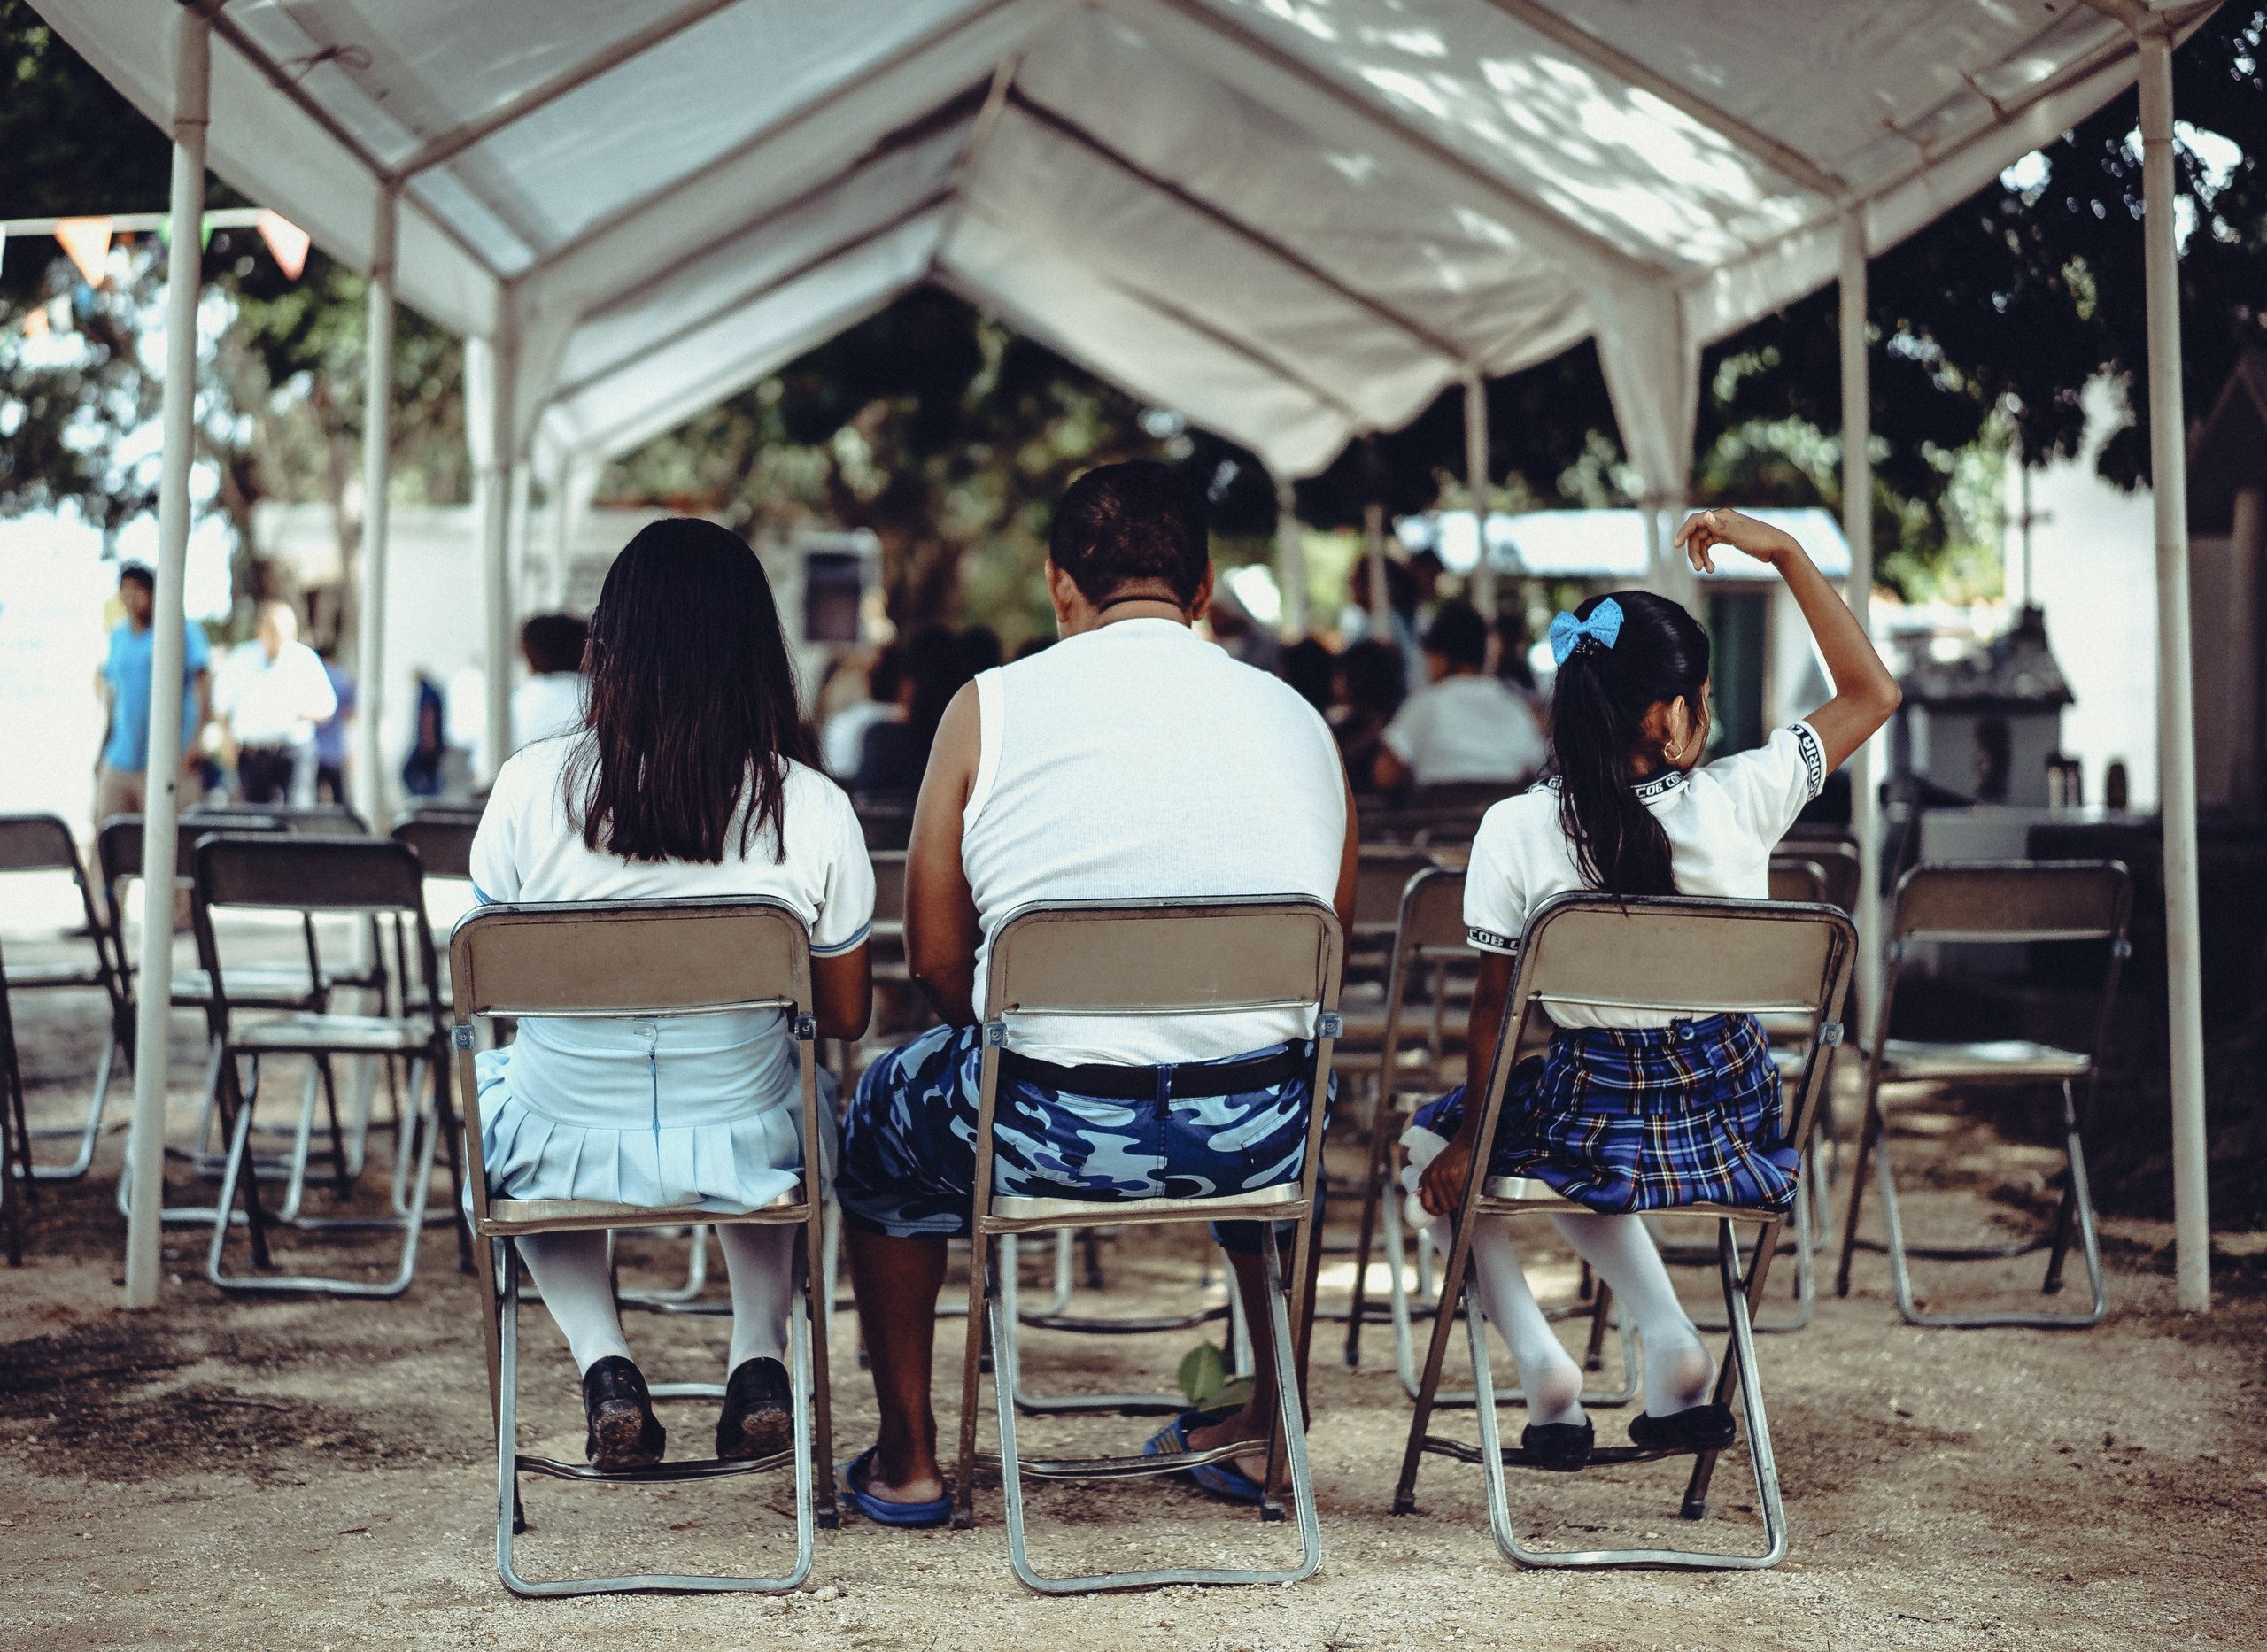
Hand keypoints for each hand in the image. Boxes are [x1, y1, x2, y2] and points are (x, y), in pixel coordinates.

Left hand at [1418, 1134, 1478, 1217]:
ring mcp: (1443, 1177)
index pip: (1426, 1204)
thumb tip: (1419, 1196)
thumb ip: (1428, 1183)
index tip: (1442, 1210)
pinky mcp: (1455, 1175)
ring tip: (1463, 1189)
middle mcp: (1432, 1177)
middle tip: (1457, 1196)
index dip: (1435, 1211)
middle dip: (1452, 1205)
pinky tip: (1467, 1186)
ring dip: (1461, 1200)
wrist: (1466, 1142)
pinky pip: (1461, 1195)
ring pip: (1453, 1203)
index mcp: (1426, 1176)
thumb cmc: (1453, 1157)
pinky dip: (1466, 1195)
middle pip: (1443, 1206)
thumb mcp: (1435, 1168)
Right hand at [1672, 507, 1801, 574]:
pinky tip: (1711, 568)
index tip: (1676, 545)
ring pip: (1702, 542)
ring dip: (1700, 556)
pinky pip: (1710, 546)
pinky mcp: (1727, 538)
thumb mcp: (1739, 535)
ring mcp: (1723, 529)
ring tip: (1706, 570)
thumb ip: (1721, 527)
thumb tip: (1706, 516)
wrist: (1777, 547)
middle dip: (1694, 551)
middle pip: (1697, 535)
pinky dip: (1708, 557)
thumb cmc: (1760, 539)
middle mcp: (1720, 520)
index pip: (1695, 521)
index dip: (1684, 532)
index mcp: (1721, 516)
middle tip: (1697, 568)